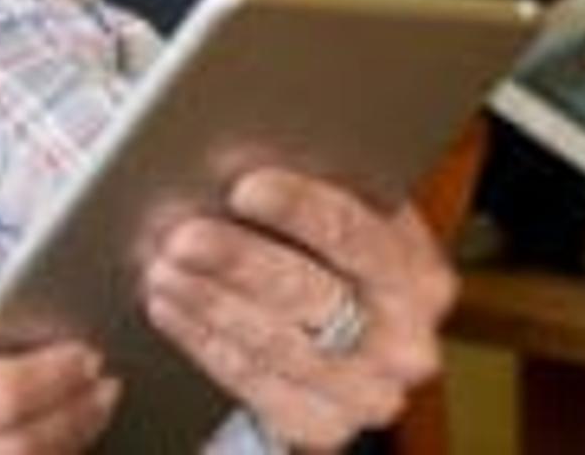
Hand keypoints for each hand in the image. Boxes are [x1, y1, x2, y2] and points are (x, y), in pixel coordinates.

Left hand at [140, 167, 454, 452]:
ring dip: (210, 301)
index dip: (300, 208)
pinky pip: (254, 383)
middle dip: (239, 260)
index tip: (244, 187)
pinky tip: (173, 309)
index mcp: (421, 278)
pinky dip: (205, 342)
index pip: (359, 235)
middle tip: (183, 235)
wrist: (354, 347)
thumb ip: (319, 192)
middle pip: (312, 292)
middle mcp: (405, 343)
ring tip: (163, 266)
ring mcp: (366, 393)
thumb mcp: (353, 224)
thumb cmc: (339, 265)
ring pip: (276, 342)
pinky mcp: (323, 427)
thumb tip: (241, 157)